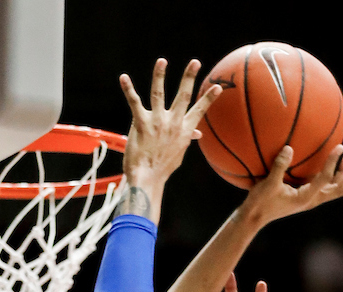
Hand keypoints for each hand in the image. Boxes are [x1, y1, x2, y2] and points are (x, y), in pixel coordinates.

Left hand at [118, 59, 220, 217]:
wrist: (147, 179)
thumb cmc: (162, 167)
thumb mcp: (179, 153)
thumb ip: (187, 138)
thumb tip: (198, 133)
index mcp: (183, 131)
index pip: (199, 111)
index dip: (209, 99)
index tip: (218, 87)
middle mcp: (173, 124)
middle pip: (183, 96)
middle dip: (189, 78)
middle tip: (195, 62)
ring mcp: (157, 123)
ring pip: (159, 93)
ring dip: (160, 75)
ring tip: (162, 61)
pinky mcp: (142, 124)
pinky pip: (134, 103)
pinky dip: (129, 89)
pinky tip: (124, 77)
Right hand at [242, 143, 342, 227]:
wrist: (254, 218)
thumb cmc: (260, 202)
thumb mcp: (268, 184)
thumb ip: (279, 166)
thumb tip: (289, 148)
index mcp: (306, 198)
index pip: (325, 179)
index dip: (334, 162)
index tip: (340, 147)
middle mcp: (312, 200)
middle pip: (340, 188)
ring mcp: (311, 199)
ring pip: (335, 188)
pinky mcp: (306, 196)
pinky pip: (326, 186)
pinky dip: (333, 175)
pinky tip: (333, 163)